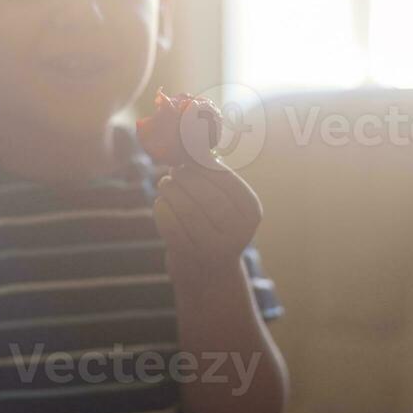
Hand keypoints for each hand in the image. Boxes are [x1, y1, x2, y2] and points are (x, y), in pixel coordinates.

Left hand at [153, 157, 261, 281]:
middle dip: (185, 177)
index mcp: (251, 211)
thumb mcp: (224, 202)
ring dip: (171, 190)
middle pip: (206, 195)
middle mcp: (238, 232)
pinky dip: (162, 209)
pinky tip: (161, 202)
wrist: (208, 270)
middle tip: (173, 170)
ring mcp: (213, 247)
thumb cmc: (214, 223)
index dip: (203, 165)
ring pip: (187, 209)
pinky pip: (170, 225)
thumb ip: (212, 175)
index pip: (226, 180)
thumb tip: (189, 142)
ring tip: (165, 183)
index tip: (188, 156)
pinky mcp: (189, 256)